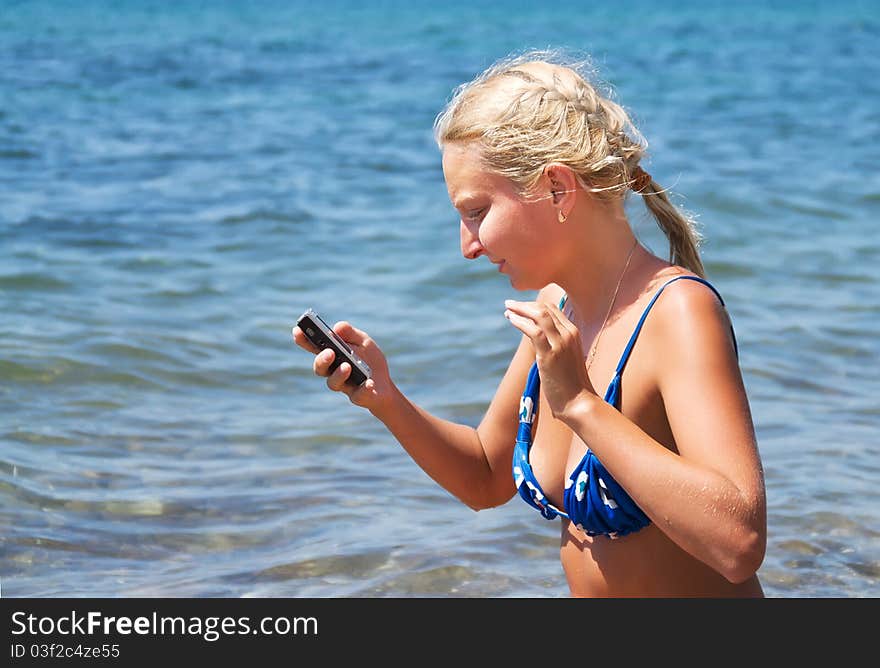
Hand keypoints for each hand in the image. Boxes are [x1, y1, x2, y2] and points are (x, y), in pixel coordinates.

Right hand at [292, 321, 394, 414]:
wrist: (385, 385)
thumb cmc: (370, 360)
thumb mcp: (364, 342)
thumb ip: (351, 333)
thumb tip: (337, 328)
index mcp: (332, 356)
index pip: (314, 348)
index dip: (304, 340)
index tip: (297, 330)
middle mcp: (333, 372)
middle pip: (320, 368)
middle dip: (322, 360)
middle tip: (330, 352)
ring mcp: (345, 386)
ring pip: (334, 383)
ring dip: (339, 374)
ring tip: (347, 366)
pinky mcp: (359, 397)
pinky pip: (359, 395)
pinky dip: (364, 389)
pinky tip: (368, 383)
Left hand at [503, 299, 595, 420]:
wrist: (579, 402)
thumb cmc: (571, 385)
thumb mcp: (565, 359)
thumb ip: (554, 346)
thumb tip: (538, 341)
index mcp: (574, 333)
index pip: (553, 310)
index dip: (534, 306)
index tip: (520, 308)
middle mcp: (569, 334)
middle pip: (545, 309)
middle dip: (525, 304)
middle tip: (509, 305)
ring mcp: (561, 343)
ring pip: (539, 315)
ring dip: (520, 309)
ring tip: (507, 309)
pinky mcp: (550, 355)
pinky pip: (533, 331)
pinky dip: (520, 321)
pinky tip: (510, 319)